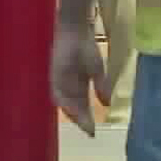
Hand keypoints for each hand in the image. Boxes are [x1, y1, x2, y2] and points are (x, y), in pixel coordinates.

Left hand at [50, 20, 110, 136]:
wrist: (77, 29)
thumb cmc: (86, 46)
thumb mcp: (97, 70)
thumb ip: (101, 87)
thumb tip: (106, 104)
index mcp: (77, 86)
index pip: (81, 106)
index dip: (86, 119)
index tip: (93, 132)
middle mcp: (66, 86)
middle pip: (72, 107)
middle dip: (80, 119)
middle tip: (89, 131)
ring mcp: (59, 80)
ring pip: (64, 102)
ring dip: (73, 113)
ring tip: (82, 122)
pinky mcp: (54, 73)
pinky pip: (57, 91)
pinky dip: (65, 101)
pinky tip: (72, 108)